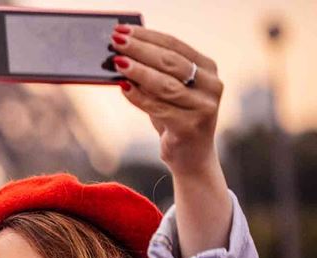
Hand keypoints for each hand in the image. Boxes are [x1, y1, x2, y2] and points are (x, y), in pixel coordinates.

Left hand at [111, 25, 222, 175]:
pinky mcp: (190, 127)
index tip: (124, 30)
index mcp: (208, 69)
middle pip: (171, 63)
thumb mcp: (168, 92)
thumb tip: (122, 54)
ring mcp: (204, 107)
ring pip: (166, 85)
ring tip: (117, 62)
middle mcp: (212, 85)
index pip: (176, 46)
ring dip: (138, 71)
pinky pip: (159, 108)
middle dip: (140, 50)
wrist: (190, 157)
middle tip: (116, 41)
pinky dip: (139, 97)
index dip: (149, 37)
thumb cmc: (175, 118)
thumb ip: (154, 74)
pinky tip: (123, 87)